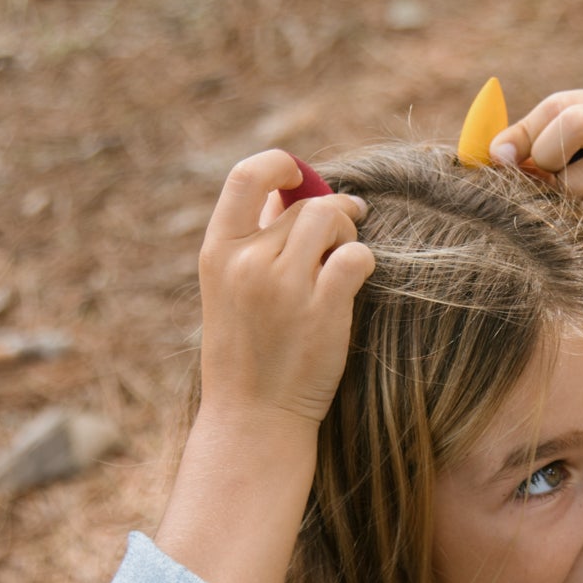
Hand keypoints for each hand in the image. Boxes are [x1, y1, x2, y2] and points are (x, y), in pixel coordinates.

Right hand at [197, 150, 375, 428]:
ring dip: (348, 232)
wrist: (253, 418)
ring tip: (345, 258)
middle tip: (342, 235)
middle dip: (332, 214)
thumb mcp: (231, 289)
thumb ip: (253, 239)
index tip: (299, 178)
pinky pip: (357, 256)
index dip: (279, 164)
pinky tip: (356, 280)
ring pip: (332, 219)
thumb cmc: (248, 352)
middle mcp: (247, 262)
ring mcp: (284, 286)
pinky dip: (364, 261)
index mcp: (217, 252)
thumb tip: (286, 191)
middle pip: (305, 205)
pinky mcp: (322, 310)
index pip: (245, 176)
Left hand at [491, 90, 582, 300]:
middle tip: (549, 187)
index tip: (499, 161)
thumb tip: (488, 153)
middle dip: (546, 160)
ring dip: (566, 207)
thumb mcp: (563, 168)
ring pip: (575, 181)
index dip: (521, 135)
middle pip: (571, 123)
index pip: (555, 107)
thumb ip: (527, 153)